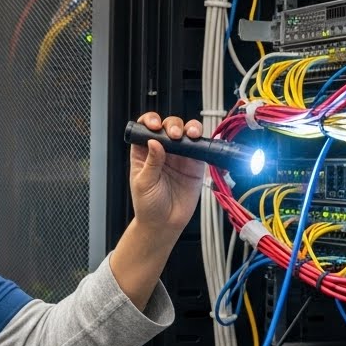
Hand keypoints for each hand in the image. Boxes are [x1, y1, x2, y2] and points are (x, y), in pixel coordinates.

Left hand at [128, 112, 206, 238]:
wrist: (164, 224)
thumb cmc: (148, 206)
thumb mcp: (144, 183)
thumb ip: (151, 163)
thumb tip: (154, 142)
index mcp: (143, 152)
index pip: (145, 128)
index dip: (150, 121)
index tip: (153, 125)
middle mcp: (162, 150)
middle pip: (168, 126)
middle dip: (172, 125)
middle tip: (173, 135)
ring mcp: (179, 156)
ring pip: (186, 132)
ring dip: (188, 128)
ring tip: (189, 135)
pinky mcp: (194, 164)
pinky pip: (200, 148)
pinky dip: (202, 141)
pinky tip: (199, 140)